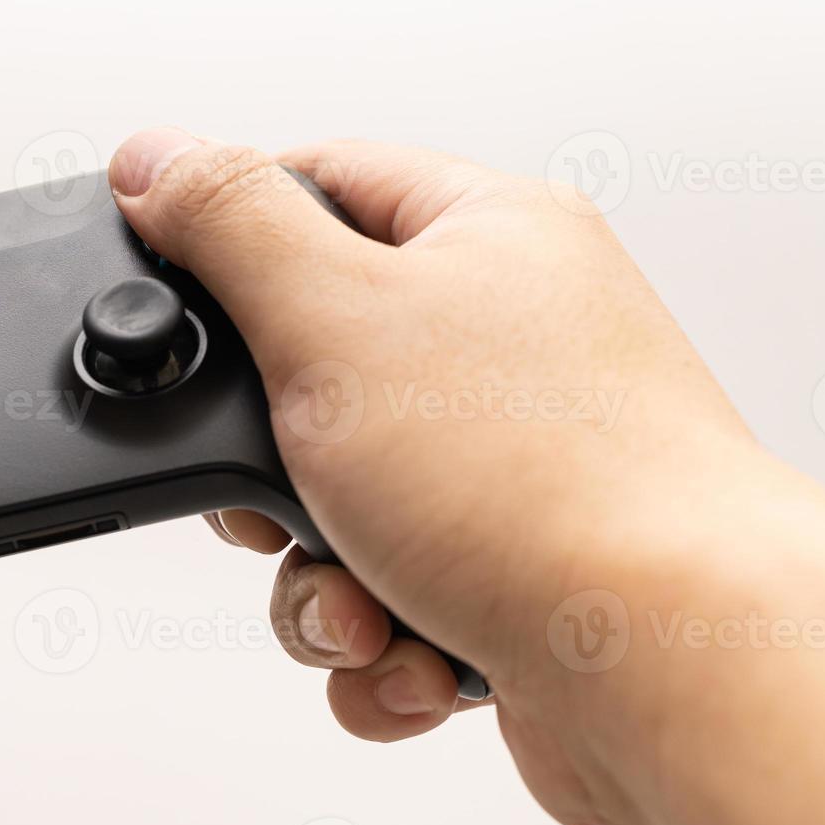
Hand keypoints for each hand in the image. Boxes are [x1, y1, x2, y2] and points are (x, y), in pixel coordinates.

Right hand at [109, 130, 824, 824]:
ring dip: (318, 581)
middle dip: (267, 473)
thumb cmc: (542, 481)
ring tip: (362, 606)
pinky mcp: (509, 571)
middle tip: (279, 497)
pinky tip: (413, 653)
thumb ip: (230, 225)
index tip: (178, 298)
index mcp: (485, 239)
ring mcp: (511, 465)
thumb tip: (154, 158)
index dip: (231, 242)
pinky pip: (386, 595)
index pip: (322, 187)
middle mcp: (505, 346)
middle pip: (311, 376)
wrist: (671, 666)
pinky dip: (377, 639)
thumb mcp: (337, 316)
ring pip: (338, 506)